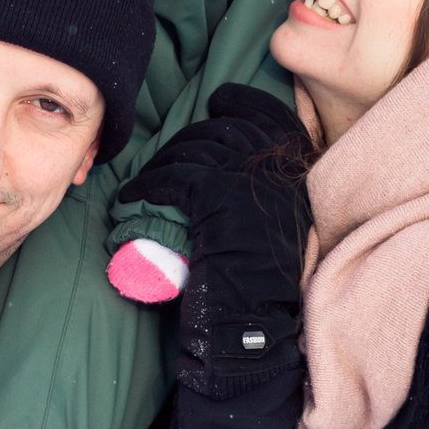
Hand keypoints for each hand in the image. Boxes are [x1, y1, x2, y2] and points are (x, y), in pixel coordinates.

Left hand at [111, 84, 309, 388]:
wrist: (252, 329)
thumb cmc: (257, 290)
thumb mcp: (272, 228)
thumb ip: (262, 192)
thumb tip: (227, 159)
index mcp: (298, 179)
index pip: (274, 117)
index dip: (245, 102)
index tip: (220, 99)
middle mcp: (280, 173)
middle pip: (227, 129)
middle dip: (191, 135)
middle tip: (167, 157)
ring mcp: (249, 181)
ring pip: (195, 149)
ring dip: (162, 162)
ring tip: (143, 183)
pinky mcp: (217, 196)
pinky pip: (172, 177)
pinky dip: (145, 185)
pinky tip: (131, 199)